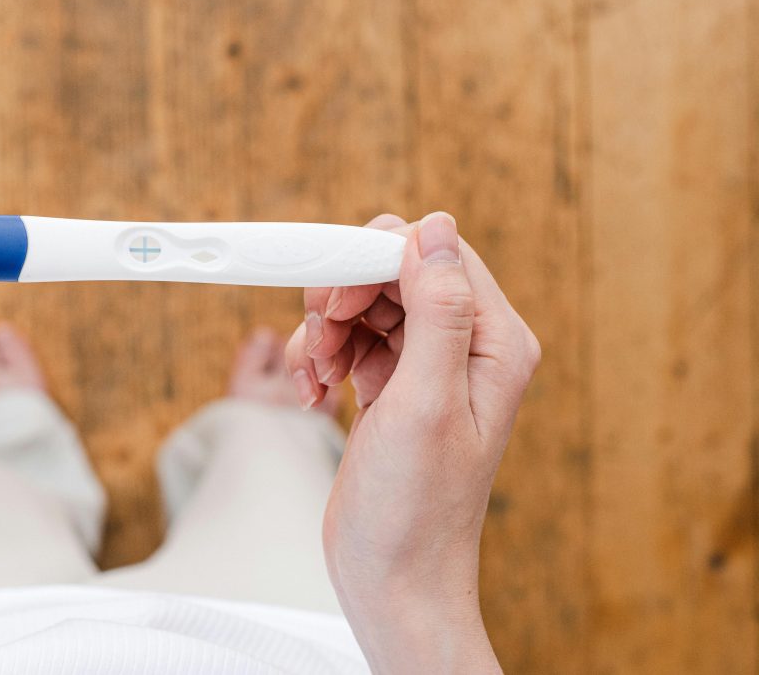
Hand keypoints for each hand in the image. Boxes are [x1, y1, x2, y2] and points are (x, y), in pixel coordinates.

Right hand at [286, 212, 539, 672]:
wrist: (392, 579)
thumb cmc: (415, 509)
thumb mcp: (424, 402)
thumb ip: (435, 311)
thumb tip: (436, 229)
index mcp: (494, 343)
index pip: (436, 254)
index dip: (376, 261)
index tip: (334, 301)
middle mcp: (465, 347)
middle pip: (393, 272)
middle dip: (344, 295)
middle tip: (322, 339)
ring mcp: (425, 366)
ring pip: (364, 302)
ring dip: (326, 329)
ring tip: (317, 378)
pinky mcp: (391, 386)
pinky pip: (349, 339)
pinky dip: (321, 356)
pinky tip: (314, 394)